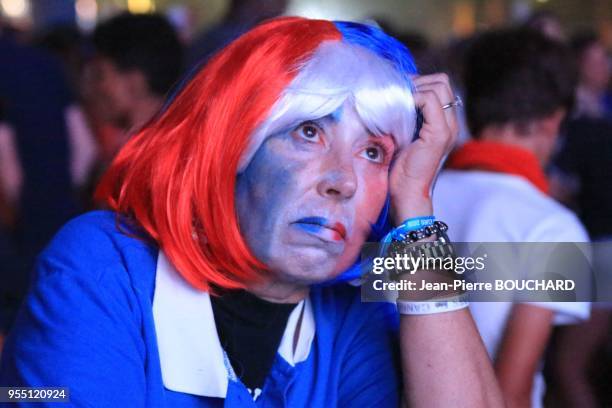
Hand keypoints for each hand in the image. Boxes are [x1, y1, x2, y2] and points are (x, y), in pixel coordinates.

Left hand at [389, 73, 458, 223]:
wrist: (406, 194)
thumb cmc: (399, 170)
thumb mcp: (401, 136)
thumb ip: (404, 117)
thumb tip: (389, 97)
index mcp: (443, 123)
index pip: (439, 86)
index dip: (418, 83)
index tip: (396, 92)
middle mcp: (450, 123)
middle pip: (442, 81)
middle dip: (417, 81)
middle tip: (396, 94)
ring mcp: (448, 128)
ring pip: (438, 86)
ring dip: (414, 88)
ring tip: (396, 101)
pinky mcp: (439, 134)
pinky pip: (430, 100)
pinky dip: (412, 98)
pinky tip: (397, 108)